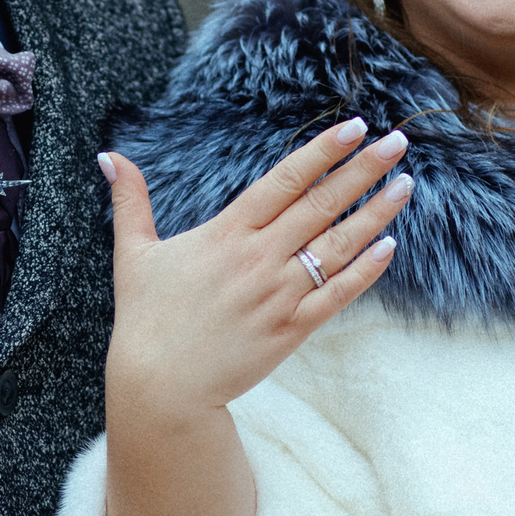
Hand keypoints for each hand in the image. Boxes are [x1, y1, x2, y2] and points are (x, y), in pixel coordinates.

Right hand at [101, 118, 410, 423]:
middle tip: (397, 142)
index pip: (284, 180)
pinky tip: (389, 245)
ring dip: (375, 213)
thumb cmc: (146, 319)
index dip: (322, 151)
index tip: (354, 127)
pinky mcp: (291, 329)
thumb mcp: (132, 254)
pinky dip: (365, 270)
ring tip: (405, 185)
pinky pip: (338, 294)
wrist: (161, 388)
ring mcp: (278, 295)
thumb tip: (109, 156)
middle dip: (363, 170)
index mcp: (225, 234)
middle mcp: (258, 259)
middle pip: (321, 205)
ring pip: (337, 246)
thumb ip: (129, 200)